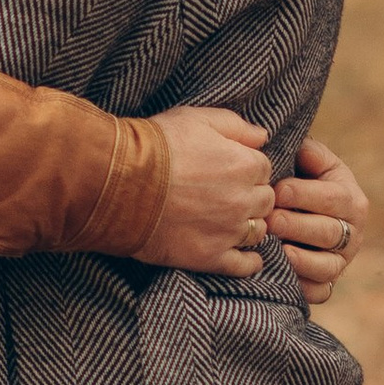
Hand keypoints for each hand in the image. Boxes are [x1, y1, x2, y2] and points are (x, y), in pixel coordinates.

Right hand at [142, 104, 273, 275]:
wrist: (119, 182)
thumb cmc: (155, 146)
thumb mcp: (196, 119)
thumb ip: (236, 126)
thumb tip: (262, 136)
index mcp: (244, 165)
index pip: (264, 169)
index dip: (246, 168)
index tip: (228, 170)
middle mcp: (244, 200)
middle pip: (264, 200)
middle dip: (250, 196)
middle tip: (226, 194)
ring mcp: (229, 231)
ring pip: (258, 231)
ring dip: (249, 224)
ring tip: (228, 220)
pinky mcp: (210, 257)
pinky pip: (244, 266)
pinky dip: (250, 261)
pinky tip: (246, 255)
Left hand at [270, 133, 367, 309]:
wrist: (294, 212)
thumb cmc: (298, 179)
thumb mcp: (307, 161)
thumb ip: (307, 152)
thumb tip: (303, 150)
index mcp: (350, 199)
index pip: (333, 198)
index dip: (305, 194)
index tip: (277, 189)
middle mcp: (351, 232)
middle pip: (329, 233)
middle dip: (298, 226)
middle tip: (270, 221)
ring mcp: (340, 261)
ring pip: (328, 266)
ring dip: (302, 260)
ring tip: (279, 250)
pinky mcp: (326, 284)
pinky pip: (320, 292)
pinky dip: (304, 288)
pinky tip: (283, 279)